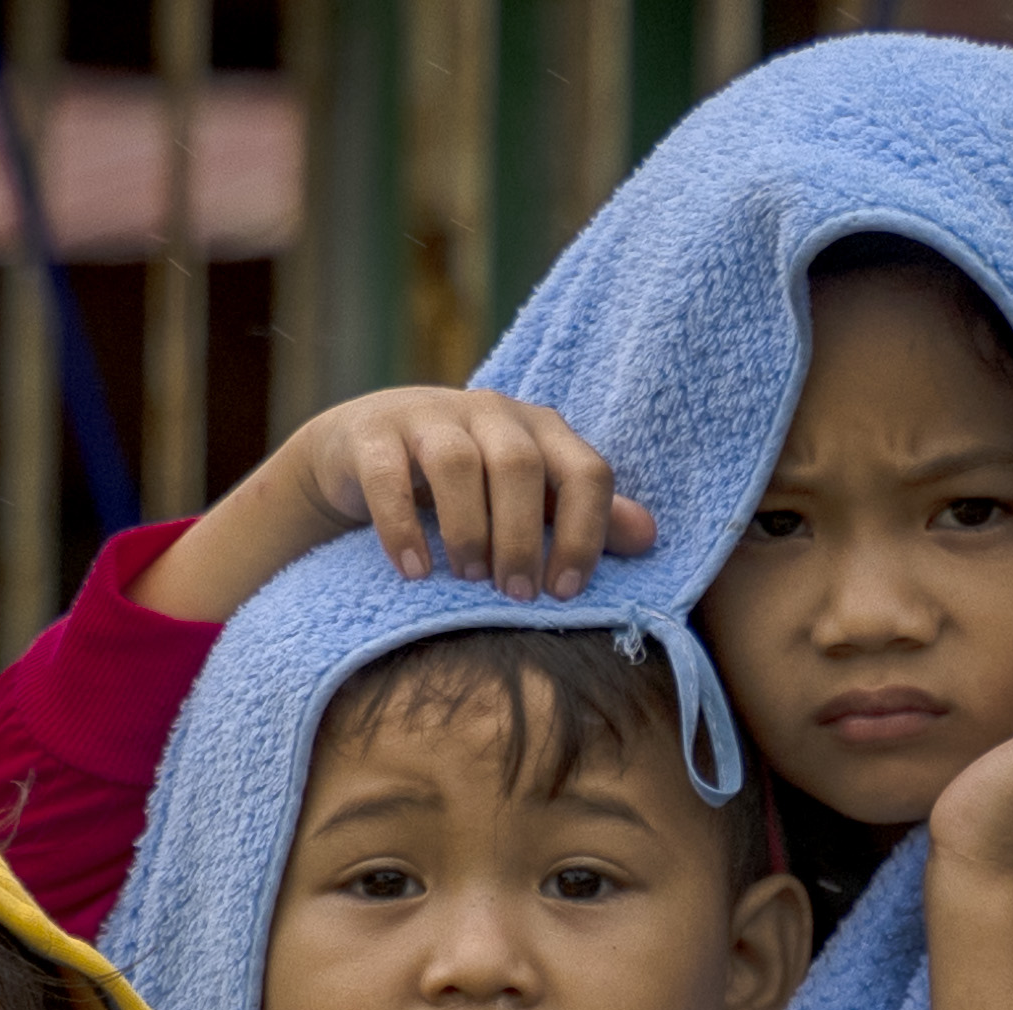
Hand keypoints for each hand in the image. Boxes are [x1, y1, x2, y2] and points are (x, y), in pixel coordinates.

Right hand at [128, 388, 657, 620]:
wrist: (362, 449)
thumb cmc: (463, 484)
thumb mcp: (527, 497)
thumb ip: (583, 516)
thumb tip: (650, 538)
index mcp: (540, 429)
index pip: (585, 470)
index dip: (586, 532)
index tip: (566, 591)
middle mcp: (489, 412)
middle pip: (521, 464)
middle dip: (524, 536)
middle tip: (517, 594)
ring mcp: (427, 416)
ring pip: (458, 462)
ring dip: (469, 528)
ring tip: (469, 578)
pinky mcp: (372, 434)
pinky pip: (389, 474)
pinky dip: (402, 525)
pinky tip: (414, 571)